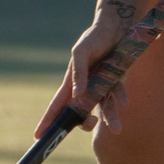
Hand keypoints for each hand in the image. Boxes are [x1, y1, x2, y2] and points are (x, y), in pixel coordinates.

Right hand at [35, 15, 129, 136]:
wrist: (116, 27)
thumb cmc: (94, 37)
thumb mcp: (81, 51)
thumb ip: (78, 72)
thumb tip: (76, 95)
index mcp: (71, 82)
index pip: (57, 105)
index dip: (48, 120)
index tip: (39, 137)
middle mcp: (85, 88)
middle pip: (81, 112)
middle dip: (83, 123)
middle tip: (90, 123)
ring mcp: (101, 86)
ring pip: (103, 108)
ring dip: (110, 118)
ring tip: (117, 129)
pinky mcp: (116, 82)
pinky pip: (118, 94)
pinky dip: (121, 99)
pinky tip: (125, 103)